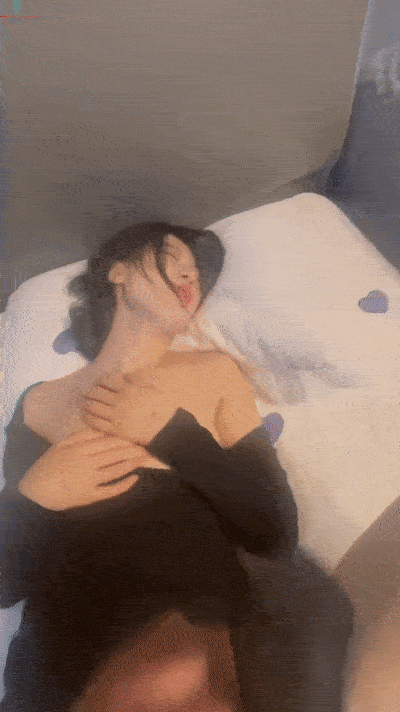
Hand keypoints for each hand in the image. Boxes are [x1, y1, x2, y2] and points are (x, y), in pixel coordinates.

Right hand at [19, 427, 148, 510]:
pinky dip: (124, 485)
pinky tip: (134, 478)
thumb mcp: (60, 445)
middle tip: (147, 447)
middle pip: (115, 454)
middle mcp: (86, 464)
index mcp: (79, 449)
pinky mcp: (89, 496)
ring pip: (116, 470)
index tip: (135, 437)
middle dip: (133, 450)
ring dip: (132, 464)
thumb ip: (80, 435)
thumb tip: (99, 428)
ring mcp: (89, 480)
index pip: (107, 442)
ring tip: (145, 458)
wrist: (35, 492)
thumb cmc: (47, 466)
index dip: (123, 440)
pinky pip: (111, 490)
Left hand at [81, 370, 177, 445]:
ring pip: (92, 406)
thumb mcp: (153, 388)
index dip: (100, 380)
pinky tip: (84, 415)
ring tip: (81, 403)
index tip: (98, 382)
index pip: (106, 379)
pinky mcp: (115, 429)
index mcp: (129, 388)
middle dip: (89, 391)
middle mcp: (120, 401)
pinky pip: (95, 422)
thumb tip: (126, 373)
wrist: (164, 430)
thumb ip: (140, 377)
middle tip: (85, 392)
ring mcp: (116, 415)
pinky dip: (87, 418)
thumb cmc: (161, 408)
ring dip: (85, 404)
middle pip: (96, 392)